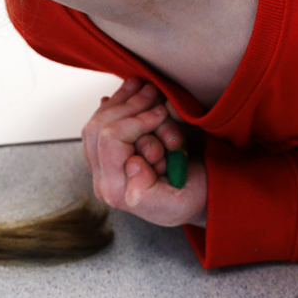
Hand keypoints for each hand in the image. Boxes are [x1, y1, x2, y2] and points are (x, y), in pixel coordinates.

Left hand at [81, 79, 206, 227]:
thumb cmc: (191, 198)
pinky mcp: (108, 153)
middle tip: (157, 97)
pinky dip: (120, 103)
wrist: (198, 195)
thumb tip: (131, 165)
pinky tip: (132, 93)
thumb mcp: (179, 203)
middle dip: (132, 106)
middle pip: (99, 124)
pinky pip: (103, 119)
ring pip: (99, 118)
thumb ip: (149, 192)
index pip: (111, 138)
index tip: (162, 114)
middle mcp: (103, 177)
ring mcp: (102, 164)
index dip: (138, 119)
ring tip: (152, 96)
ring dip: (127, 102)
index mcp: (116, 190)